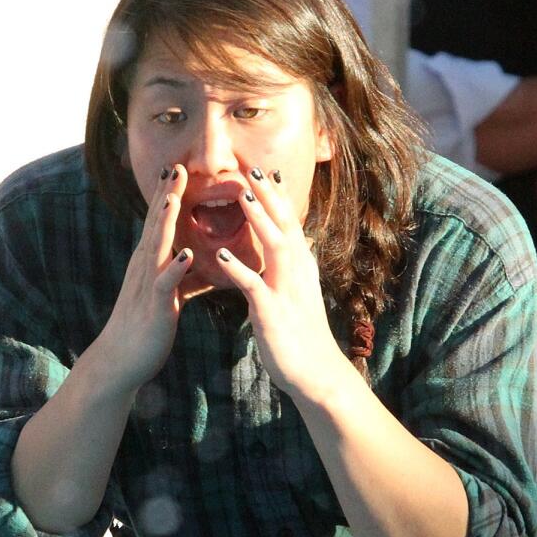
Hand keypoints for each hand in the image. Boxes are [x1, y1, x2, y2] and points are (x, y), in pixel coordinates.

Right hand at [102, 165, 194, 393]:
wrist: (121, 360)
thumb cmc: (145, 328)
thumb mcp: (166, 296)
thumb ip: (183, 277)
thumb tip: (201, 265)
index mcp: (149, 263)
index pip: (159, 223)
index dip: (168, 196)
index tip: (178, 169)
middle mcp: (144, 268)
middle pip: (156, 225)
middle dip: (166, 196)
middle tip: (176, 165)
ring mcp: (147, 285)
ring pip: (157, 247)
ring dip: (165, 222)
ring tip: (174, 196)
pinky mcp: (154, 306)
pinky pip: (164, 284)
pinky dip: (175, 268)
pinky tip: (186, 254)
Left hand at [213, 168, 352, 402]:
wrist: (315, 370)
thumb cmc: (303, 331)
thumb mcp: (300, 291)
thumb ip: (294, 264)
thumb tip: (295, 241)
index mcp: (301, 266)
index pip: (289, 223)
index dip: (276, 196)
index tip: (262, 169)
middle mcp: (298, 273)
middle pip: (285, 225)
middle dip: (268, 196)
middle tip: (251, 167)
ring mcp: (287, 291)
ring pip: (275, 247)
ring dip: (259, 220)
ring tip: (241, 196)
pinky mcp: (272, 313)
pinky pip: (255, 287)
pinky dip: (239, 269)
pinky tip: (221, 256)